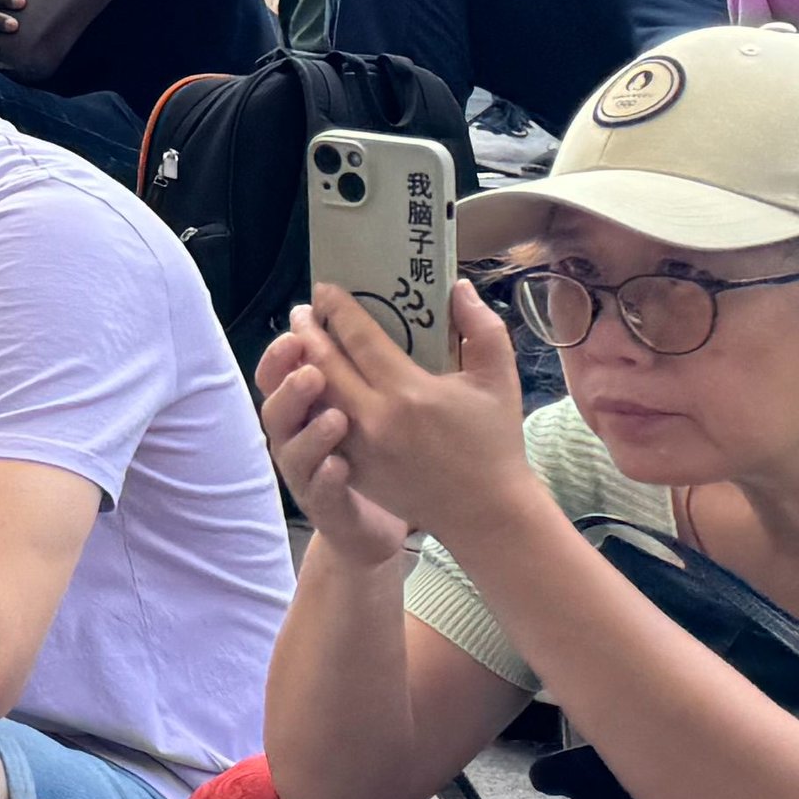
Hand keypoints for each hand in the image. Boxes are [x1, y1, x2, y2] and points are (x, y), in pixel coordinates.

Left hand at [275, 282, 535, 550]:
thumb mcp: (498, 381)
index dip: (338, 310)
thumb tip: (460, 287)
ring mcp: (358, 448)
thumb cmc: (494, 442)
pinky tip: (310, 384)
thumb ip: (482, 329)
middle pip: (324, 364)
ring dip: (302, 365)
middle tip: (302, 311)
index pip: (359, 338)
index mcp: (408, 392)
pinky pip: (318, 428)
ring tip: (300, 342)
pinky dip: (309, 402)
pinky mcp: (352, 470)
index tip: (326, 289)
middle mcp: (375, 418)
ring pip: (315, 396)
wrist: (485, 511)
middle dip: (308, 332)